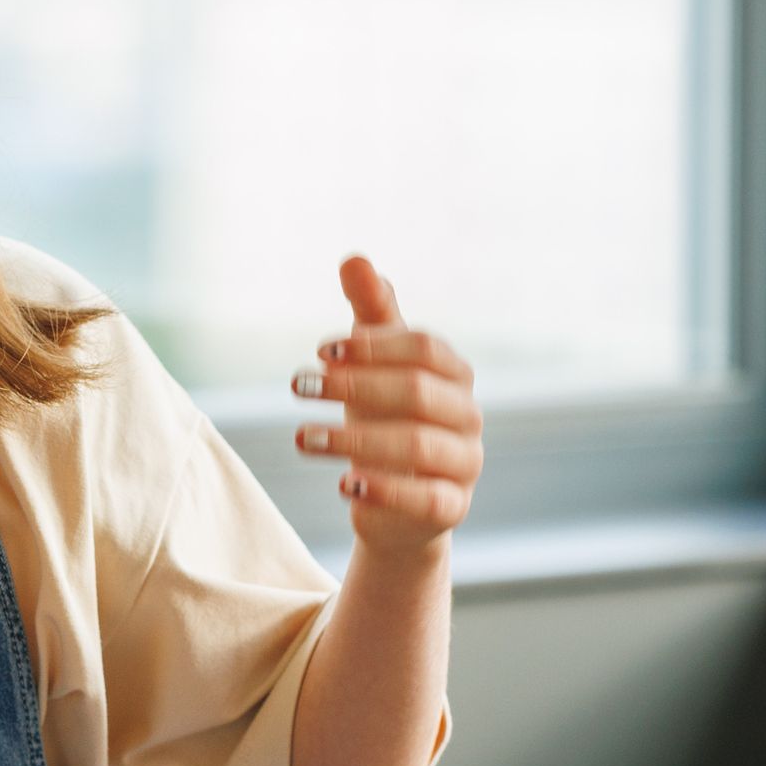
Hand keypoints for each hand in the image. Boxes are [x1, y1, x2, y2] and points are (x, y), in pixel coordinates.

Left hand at [293, 258, 480, 550]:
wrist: (397, 502)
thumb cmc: (387, 419)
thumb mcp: (375, 366)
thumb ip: (370, 313)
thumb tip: (354, 258)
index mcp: (453, 373)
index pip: (422, 348)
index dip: (371, 346)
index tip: (319, 352)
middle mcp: (467, 415)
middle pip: (417, 391)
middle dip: (353, 386)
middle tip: (297, 385)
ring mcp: (466, 462)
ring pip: (418, 445)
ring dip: (353, 439)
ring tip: (301, 438)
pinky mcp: (452, 507)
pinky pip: (428, 498)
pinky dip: (385, 490)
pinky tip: (344, 483)